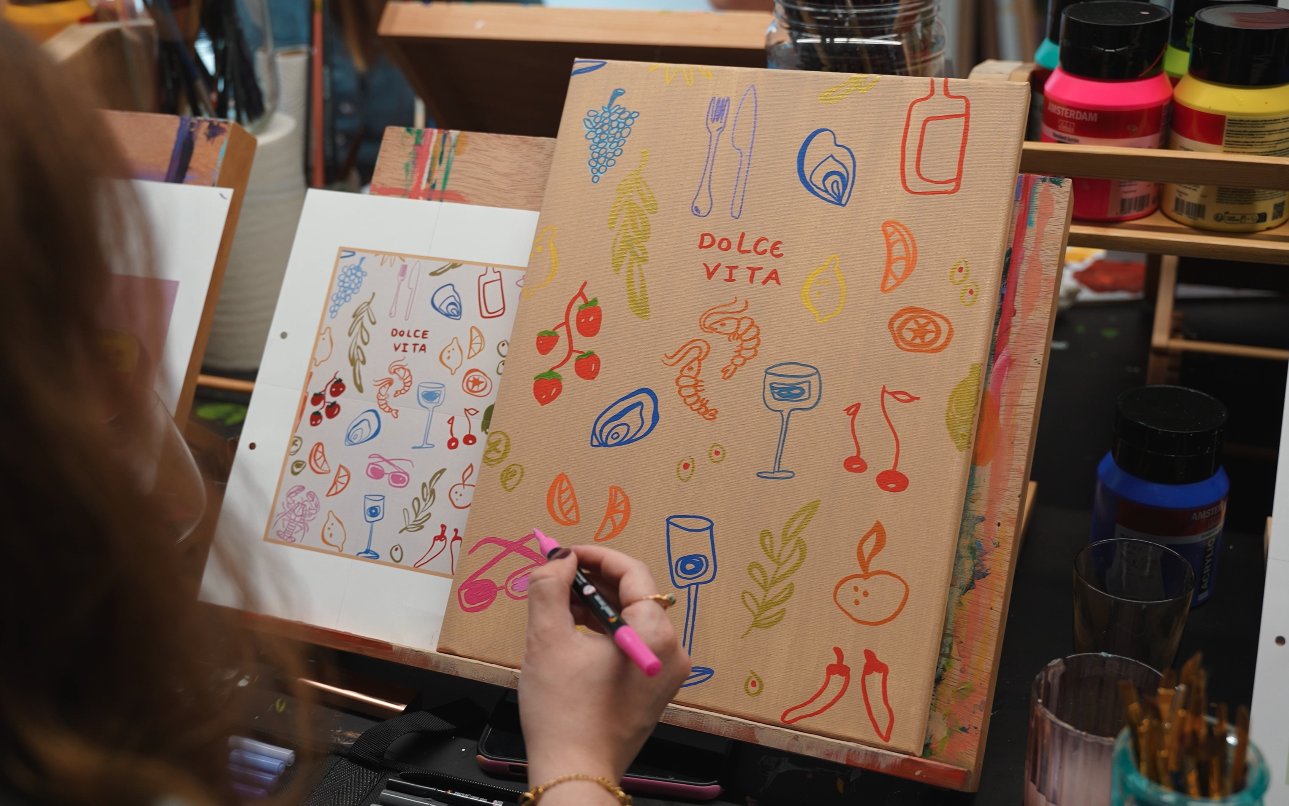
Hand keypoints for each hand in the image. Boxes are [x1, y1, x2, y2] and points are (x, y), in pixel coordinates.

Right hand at [518, 545, 688, 798]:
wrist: (575, 773)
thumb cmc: (562, 711)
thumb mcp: (547, 640)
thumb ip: (549, 587)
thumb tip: (557, 557)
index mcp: (654, 634)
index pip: (632, 572)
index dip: (595, 556)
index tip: (563, 554)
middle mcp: (671, 650)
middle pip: (635, 594)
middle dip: (593, 580)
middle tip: (556, 575)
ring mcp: (666, 672)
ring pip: (631, 619)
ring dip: (596, 605)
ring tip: (558, 603)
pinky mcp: (653, 688)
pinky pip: (632, 643)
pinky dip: (605, 630)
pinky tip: (573, 630)